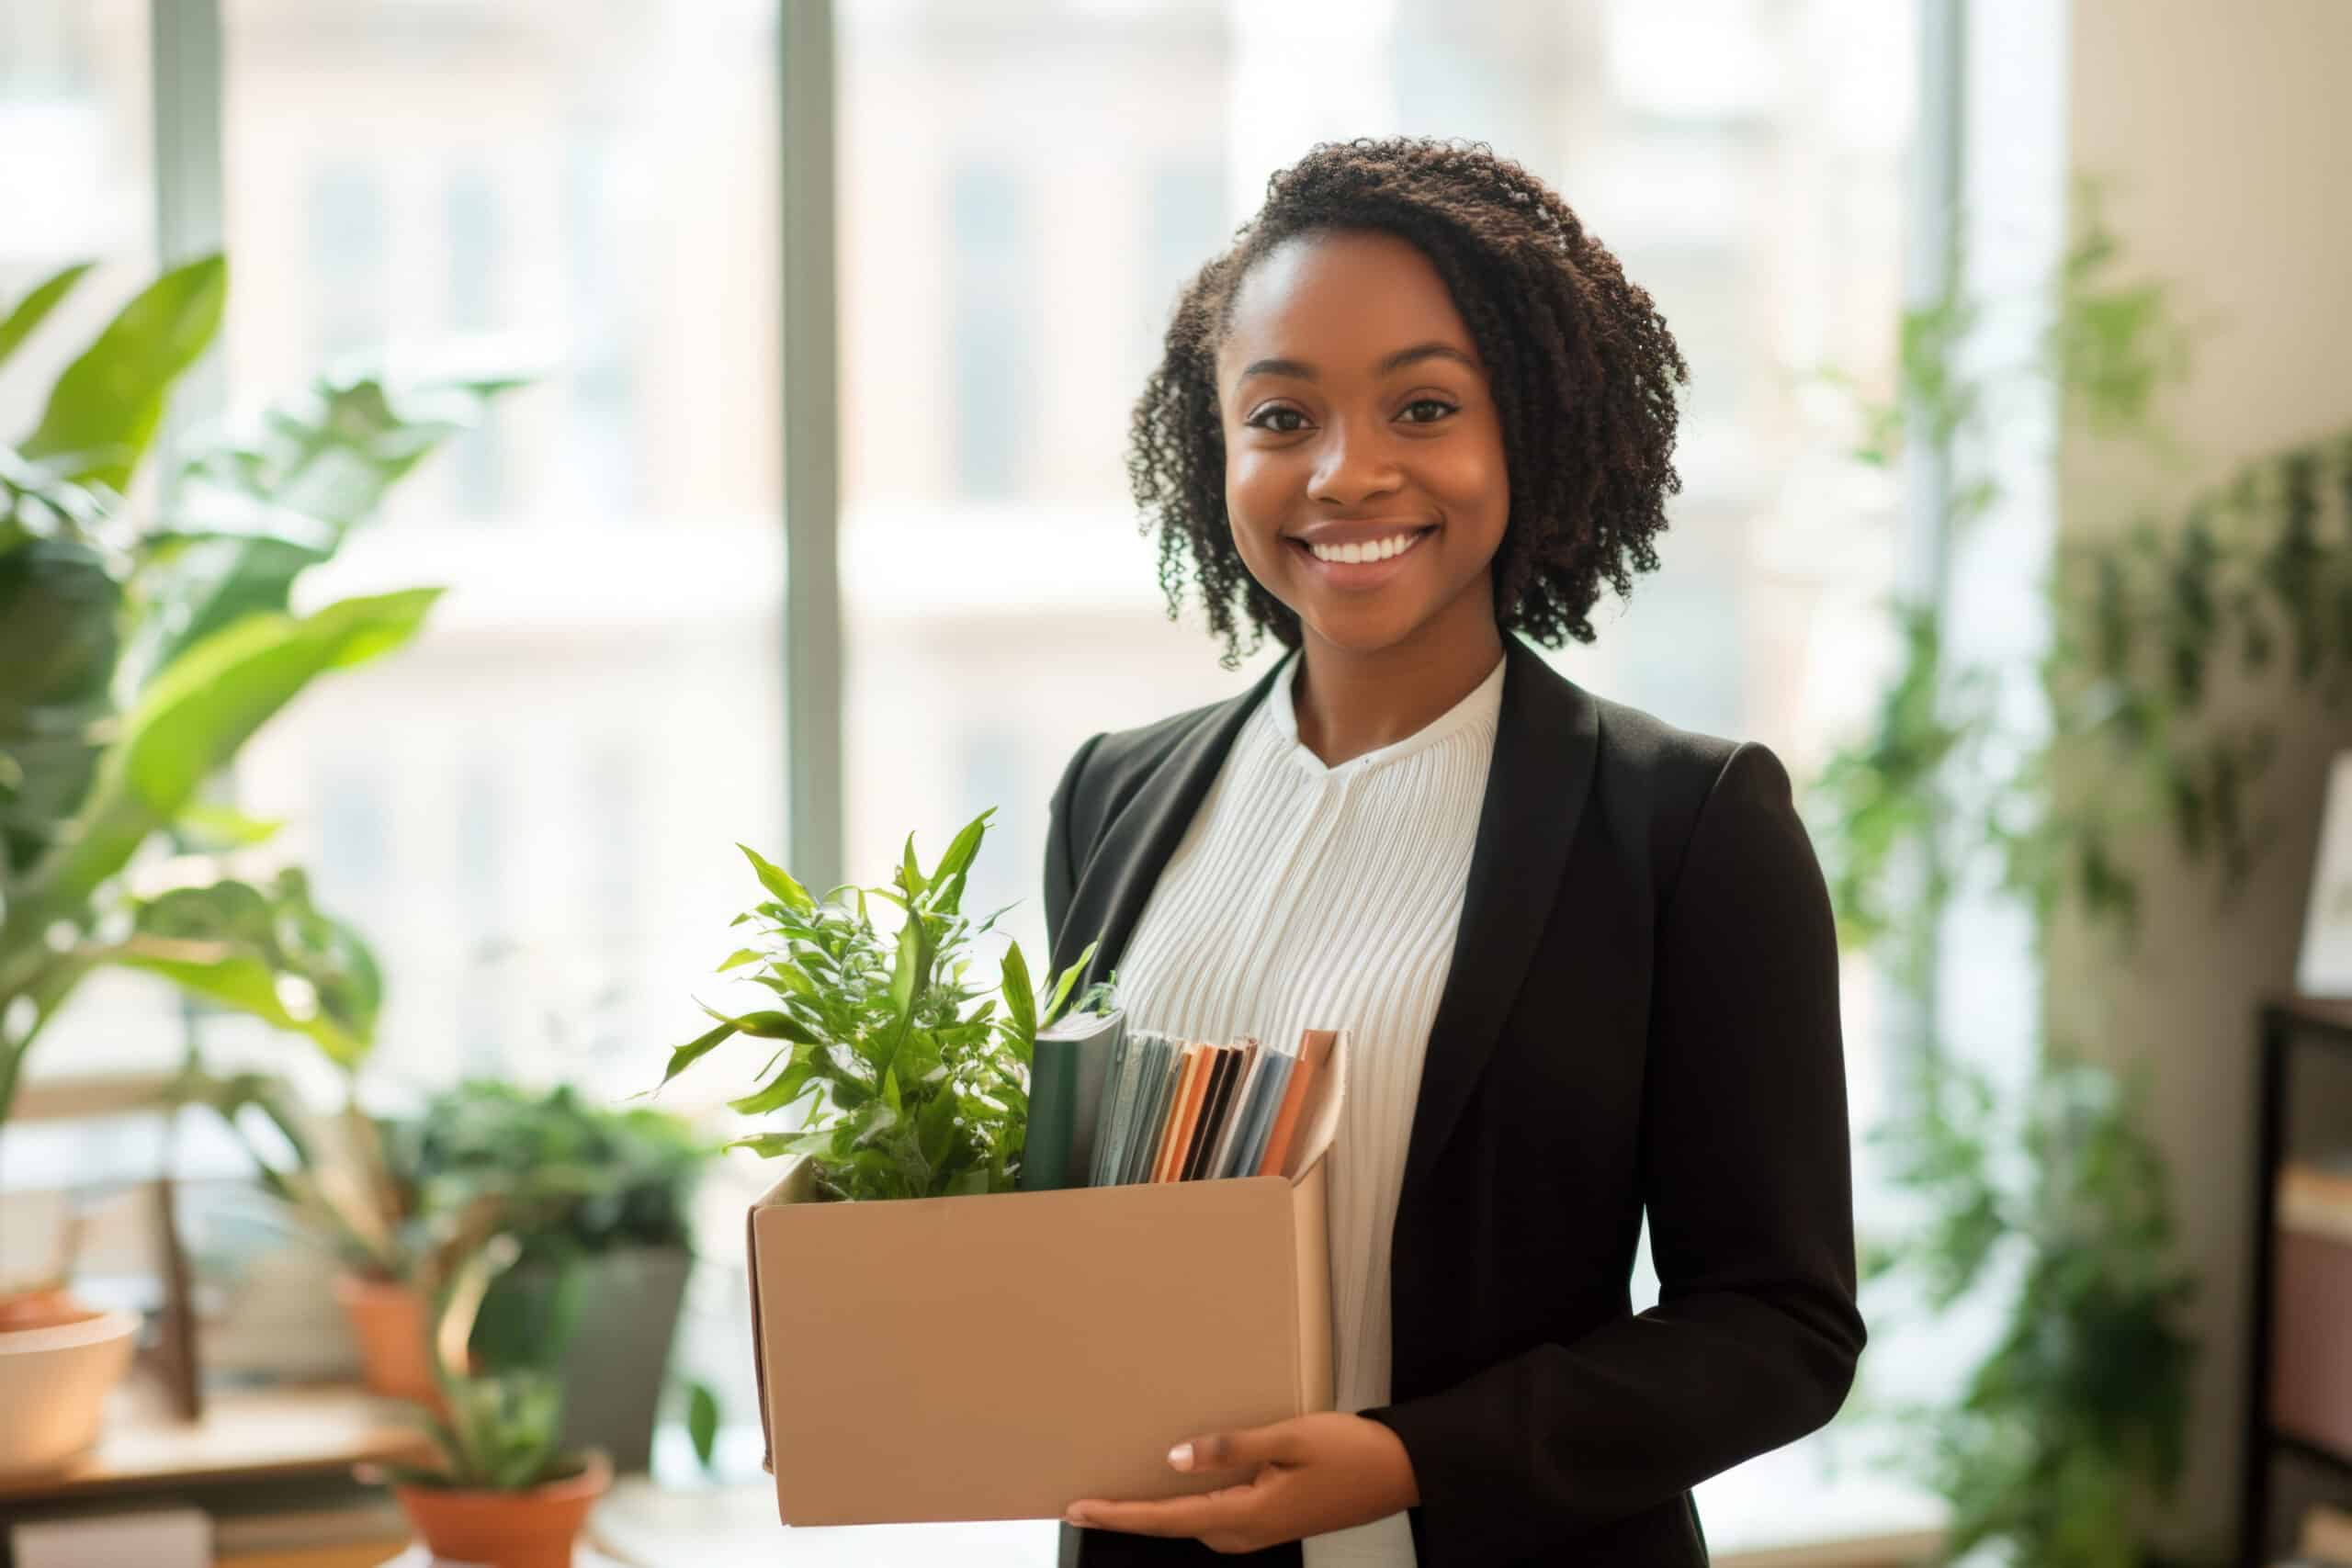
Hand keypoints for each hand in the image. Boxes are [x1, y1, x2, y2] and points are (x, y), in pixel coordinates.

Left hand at [1064, 1413, 1418, 1553]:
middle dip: (1125, 1518)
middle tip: (1080, 1505)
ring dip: (1150, 1516)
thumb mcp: (1288, 1439)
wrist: (1399, 1473)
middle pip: (1171, 1527)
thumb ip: (1229, 1448)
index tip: (1076, 1510)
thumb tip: (1174, 1458)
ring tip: (1112, 1498)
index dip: (1118, 1515)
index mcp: (1245, 1515)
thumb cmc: (1349, 1452)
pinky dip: (1180, 1509)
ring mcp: (1258, 1531)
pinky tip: (1170, 1489)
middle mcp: (1245, 1533)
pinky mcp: (1269, 1521)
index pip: (1166, 1518)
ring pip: (1191, 1524)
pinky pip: (1212, 1517)